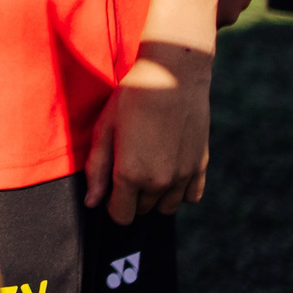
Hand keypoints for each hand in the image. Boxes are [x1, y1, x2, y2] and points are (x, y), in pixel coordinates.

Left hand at [85, 42, 211, 223]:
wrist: (172, 76)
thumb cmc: (131, 99)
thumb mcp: (104, 129)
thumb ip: (97, 170)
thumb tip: (91, 203)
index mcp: (130, 174)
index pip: (120, 216)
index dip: (112, 205)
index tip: (110, 187)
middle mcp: (159, 182)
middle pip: (142, 211)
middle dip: (132, 197)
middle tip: (128, 165)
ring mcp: (184, 176)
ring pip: (166, 207)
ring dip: (155, 196)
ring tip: (148, 167)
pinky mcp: (201, 166)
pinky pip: (191, 197)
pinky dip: (180, 191)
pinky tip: (170, 169)